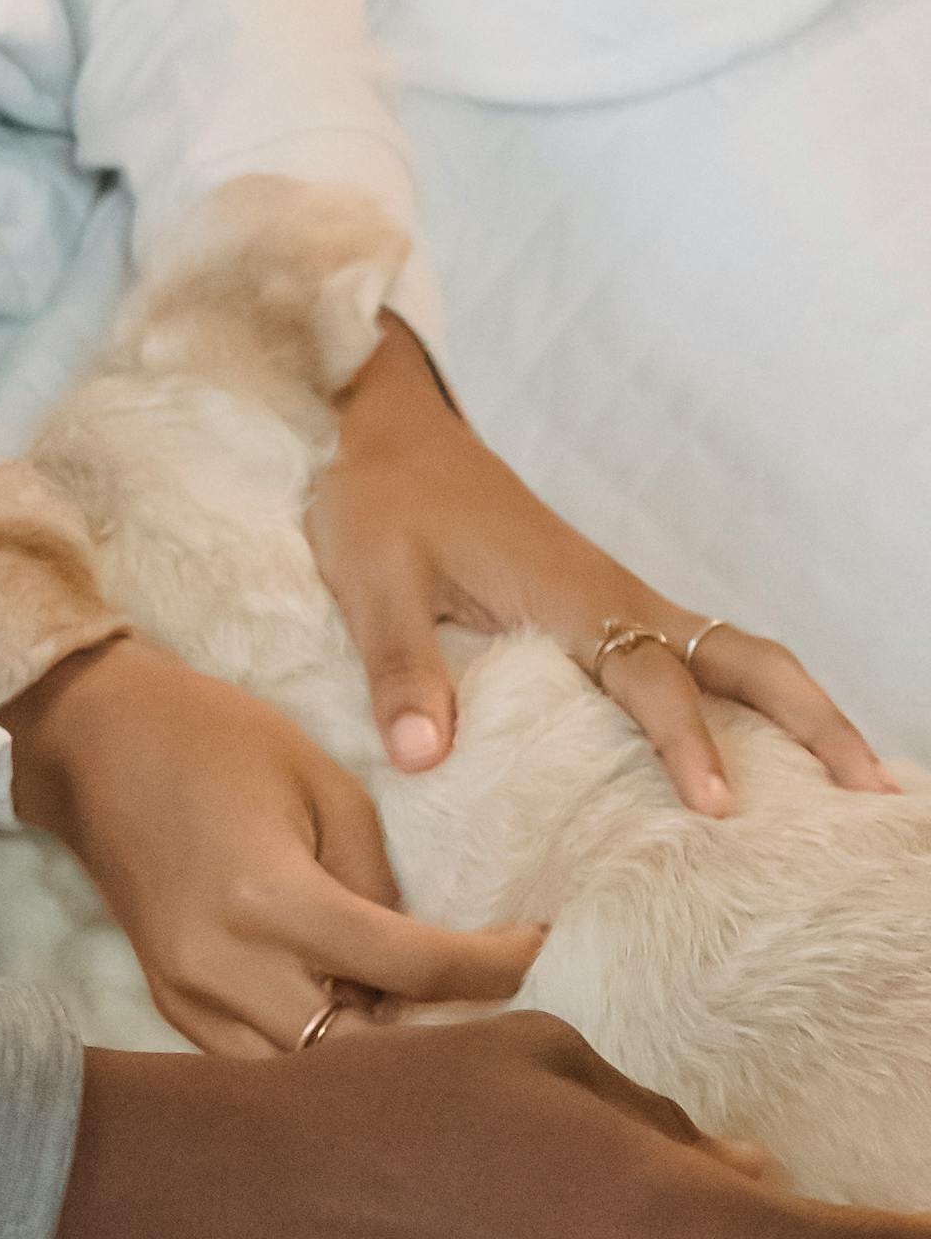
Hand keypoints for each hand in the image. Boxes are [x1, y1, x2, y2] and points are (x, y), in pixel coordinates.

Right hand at [0, 632, 539, 1054]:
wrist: (94, 739)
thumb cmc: (217, 739)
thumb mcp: (326, 786)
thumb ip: (379, 885)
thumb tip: (416, 964)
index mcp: (270, 899)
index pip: (411, 969)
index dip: (493, 968)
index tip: (539, 950)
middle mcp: (224, 966)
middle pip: (362, 1052)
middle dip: (435, 1038)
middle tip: (490, 1006)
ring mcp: (188, 995)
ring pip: (305, 1077)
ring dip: (371, 1056)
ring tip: (425, 1021)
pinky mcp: (170, 1003)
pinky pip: (259, 1060)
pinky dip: (315, 1050)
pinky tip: (354, 1015)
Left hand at [312, 318, 888, 819]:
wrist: (390, 431)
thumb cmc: (380, 501)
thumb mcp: (370, 581)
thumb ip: (399, 668)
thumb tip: (423, 759)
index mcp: (569, 595)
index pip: (650, 678)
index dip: (686, 744)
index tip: (719, 808)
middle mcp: (616, 597)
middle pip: (741, 658)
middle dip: (810, 718)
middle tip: (869, 787)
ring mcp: (620, 598)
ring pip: (734, 654)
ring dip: (796, 709)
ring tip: (854, 777)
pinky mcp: (607, 603)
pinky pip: (696, 656)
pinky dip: (745, 700)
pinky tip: (758, 753)